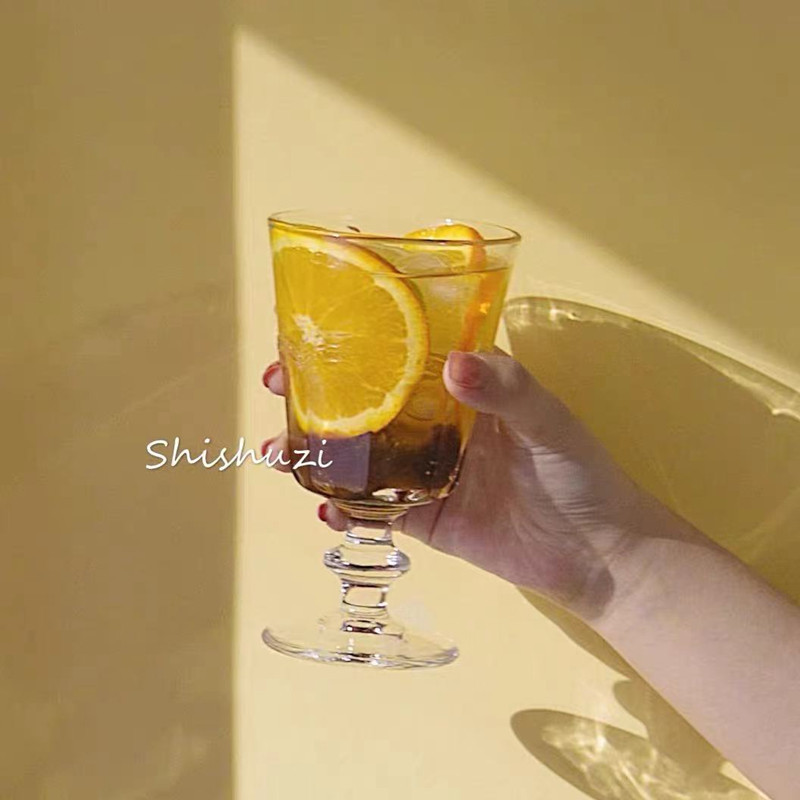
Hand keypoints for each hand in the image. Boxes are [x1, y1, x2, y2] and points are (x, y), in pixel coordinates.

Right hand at [263, 350, 671, 621]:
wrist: (601, 556)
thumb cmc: (583, 475)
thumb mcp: (552, 423)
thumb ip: (509, 391)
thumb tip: (454, 365)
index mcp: (465, 389)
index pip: (404, 352)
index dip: (359, 340)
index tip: (314, 330)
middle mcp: (439, 425)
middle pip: (369, 401)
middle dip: (319, 392)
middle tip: (277, 384)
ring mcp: (428, 473)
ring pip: (362, 456)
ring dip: (318, 452)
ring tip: (280, 453)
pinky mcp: (427, 519)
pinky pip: (377, 512)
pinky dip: (348, 510)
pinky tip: (326, 508)